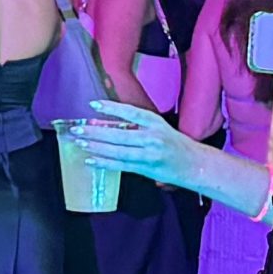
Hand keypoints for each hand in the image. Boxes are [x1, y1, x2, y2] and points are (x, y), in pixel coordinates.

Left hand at [80, 99, 269, 219]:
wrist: (195, 165)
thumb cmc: (176, 145)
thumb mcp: (160, 128)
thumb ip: (138, 126)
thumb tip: (107, 124)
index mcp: (156, 123)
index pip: (131, 112)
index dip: (112, 108)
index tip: (93, 104)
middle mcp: (152, 137)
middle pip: (119, 134)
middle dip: (95, 132)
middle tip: (76, 129)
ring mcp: (149, 154)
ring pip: (117, 151)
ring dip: (96, 147)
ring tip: (80, 142)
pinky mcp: (146, 169)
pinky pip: (121, 165)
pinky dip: (104, 163)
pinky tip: (91, 160)